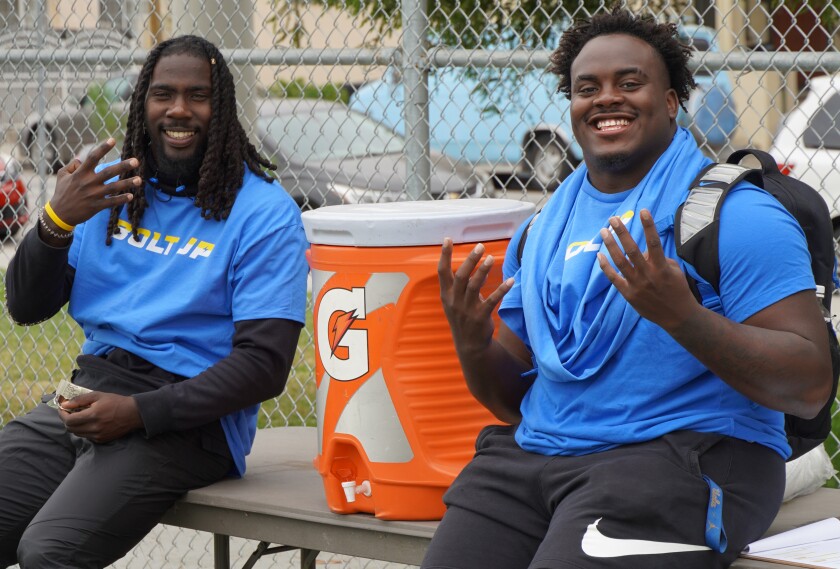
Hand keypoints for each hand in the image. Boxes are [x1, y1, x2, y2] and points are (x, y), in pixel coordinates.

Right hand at [49, 138, 141, 226]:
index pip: (92, 157)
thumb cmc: (62, 192)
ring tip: (139, 179)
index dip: (102, 148)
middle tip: (136, 161)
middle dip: (123, 166)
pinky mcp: (97, 206)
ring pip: (113, 187)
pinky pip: (112, 202)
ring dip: (127, 183)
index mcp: (80, 173)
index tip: (113, 140)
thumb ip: (72, 165)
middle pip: (108, 172)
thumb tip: (81, 159)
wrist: (60, 214)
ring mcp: (93, 195)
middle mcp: (88, 182)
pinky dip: (121, 199)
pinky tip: (131, 196)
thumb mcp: (62, 175)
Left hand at [59, 391, 143, 442]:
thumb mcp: (98, 395)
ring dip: (74, 426)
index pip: (69, 420)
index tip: (62, 408)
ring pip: (77, 434)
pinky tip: (89, 423)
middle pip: (70, 428)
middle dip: (67, 420)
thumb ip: (79, 400)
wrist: (133, 413)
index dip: (62, 414)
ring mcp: (98, 435)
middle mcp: (94, 428)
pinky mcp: (101, 440)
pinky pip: (86, 436)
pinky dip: (83, 430)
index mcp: (93, 415)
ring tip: (79, 417)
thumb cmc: (115, 402)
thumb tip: (64, 404)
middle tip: (69, 412)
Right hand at [438, 238, 513, 357]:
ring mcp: (467, 309)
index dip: (444, 255)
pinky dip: (502, 290)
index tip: (447, 239)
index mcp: (446, 294)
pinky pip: (492, 300)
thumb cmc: (463, 318)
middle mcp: (454, 300)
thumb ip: (462, 284)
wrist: (469, 345)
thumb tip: (476, 267)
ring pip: (474, 286)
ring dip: (483, 270)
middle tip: (480, 246)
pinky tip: (511, 280)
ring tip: (491, 258)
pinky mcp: (480, 317)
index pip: (442, 271)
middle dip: (470, 260)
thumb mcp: (456, 301)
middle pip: (460, 276)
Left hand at [597, 209, 698, 330]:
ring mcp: (636, 285)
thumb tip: (642, 251)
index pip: (654, 242)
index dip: (648, 225)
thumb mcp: (674, 270)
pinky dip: (605, 267)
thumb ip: (658, 258)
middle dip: (621, 232)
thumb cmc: (677, 289)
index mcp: (661, 267)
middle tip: (613, 219)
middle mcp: (648, 274)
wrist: (678, 316)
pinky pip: (614, 278)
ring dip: (610, 245)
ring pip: (619, 261)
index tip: (643, 210)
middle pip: (631, 249)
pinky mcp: (628, 294)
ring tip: (603, 231)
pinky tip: (599, 255)